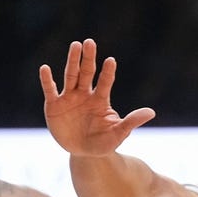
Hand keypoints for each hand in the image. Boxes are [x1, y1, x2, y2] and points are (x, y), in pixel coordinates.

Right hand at [38, 38, 155, 156]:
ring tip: (75, 45)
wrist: (85, 154)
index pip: (105, 82)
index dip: (108, 72)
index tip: (111, 60)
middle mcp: (85, 95)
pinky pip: (50, 90)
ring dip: (72, 61)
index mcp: (101, 100)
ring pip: (70, 76)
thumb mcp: (119, 133)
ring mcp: (69, 99)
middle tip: (89, 42)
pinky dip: (47, 80)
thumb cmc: (104, 142)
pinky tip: (45, 68)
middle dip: (88, 58)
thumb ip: (132, 121)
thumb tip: (152, 112)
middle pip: (86, 73)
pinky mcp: (54, 106)